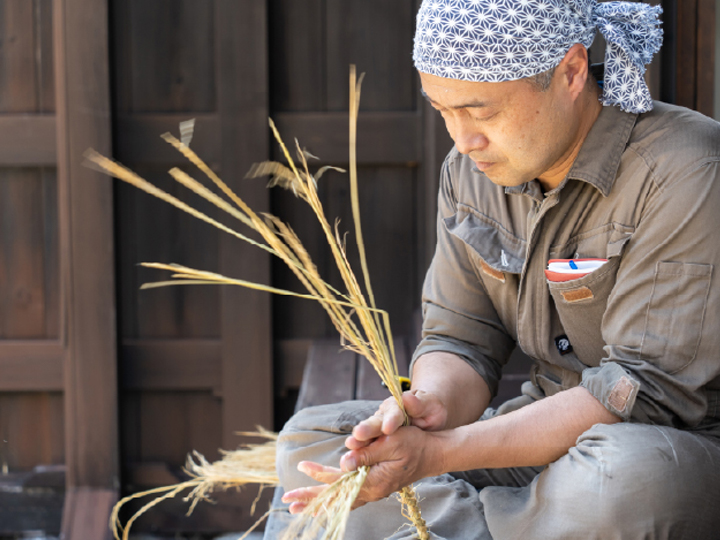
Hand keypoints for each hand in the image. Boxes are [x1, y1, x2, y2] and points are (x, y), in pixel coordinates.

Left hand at [282, 425, 439, 512]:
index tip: (302, 467)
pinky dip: (333, 497)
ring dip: (318, 501)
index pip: (341, 480)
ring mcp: (374, 490)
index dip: (320, 475)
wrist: (433, 453)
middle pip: (336, 496)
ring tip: (297, 504)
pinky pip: (349, 495)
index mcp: (375, 481)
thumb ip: (367, 453)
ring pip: (341, 499)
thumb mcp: (392, 442)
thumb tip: (344, 462)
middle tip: (288, 500)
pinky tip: (321, 500)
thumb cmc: (415, 443)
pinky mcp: (375, 486)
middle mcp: (373, 490)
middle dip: (311, 498)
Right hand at [345, 389, 446, 450]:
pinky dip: (361, 451)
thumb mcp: (431, 405)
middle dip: (368, 429)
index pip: (394, 412)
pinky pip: (367, 445)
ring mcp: (377, 427)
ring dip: (360, 440)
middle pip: (375, 422)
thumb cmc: (430, 411)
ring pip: (368, 433)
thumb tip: (408, 398)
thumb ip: (420, 403)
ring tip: (352, 445)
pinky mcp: (375, 439)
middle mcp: (384, 415)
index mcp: (398, 405)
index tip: (388, 429)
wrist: (426, 418)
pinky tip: (353, 458)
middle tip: (359, 434)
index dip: (391, 420)